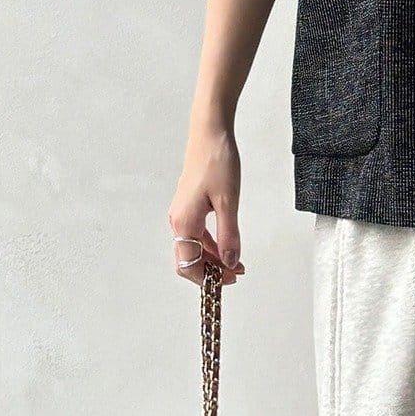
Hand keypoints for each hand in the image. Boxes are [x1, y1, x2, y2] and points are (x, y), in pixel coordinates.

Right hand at [168, 125, 246, 286]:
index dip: (208, 278)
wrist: (210, 134)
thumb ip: (229, 236)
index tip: (229, 280)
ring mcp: (182, 214)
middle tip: (235, 275)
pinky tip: (228, 248)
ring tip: (236, 264)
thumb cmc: (217, 162)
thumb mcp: (229, 202)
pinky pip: (197, 235)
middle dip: (211, 272)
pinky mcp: (189, 207)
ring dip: (213, 259)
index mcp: (184, 222)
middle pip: (189, 259)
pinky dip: (212, 245)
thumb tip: (230, 262)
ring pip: (194, 248)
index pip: (188, 265)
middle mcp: (178, 220)